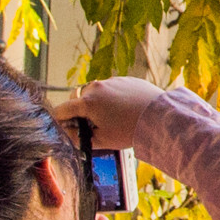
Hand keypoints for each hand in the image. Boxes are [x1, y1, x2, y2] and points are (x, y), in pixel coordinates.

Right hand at [52, 75, 170, 151]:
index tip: (63, 127)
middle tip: (91, 125)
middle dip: (80, 111)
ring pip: (96, 92)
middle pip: (78, 99)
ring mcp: (112, 81)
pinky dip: (113, 97)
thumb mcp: (101, 140)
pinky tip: (124, 109)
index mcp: (87, 102)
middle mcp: (97, 87)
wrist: (159, 117)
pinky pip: (112, 88)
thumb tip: (68, 134)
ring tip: (112, 117)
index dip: (60, 120)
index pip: (62, 109)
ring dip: (97, 103)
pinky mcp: (126, 79)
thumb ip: (79, 138)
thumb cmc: (129, 130)